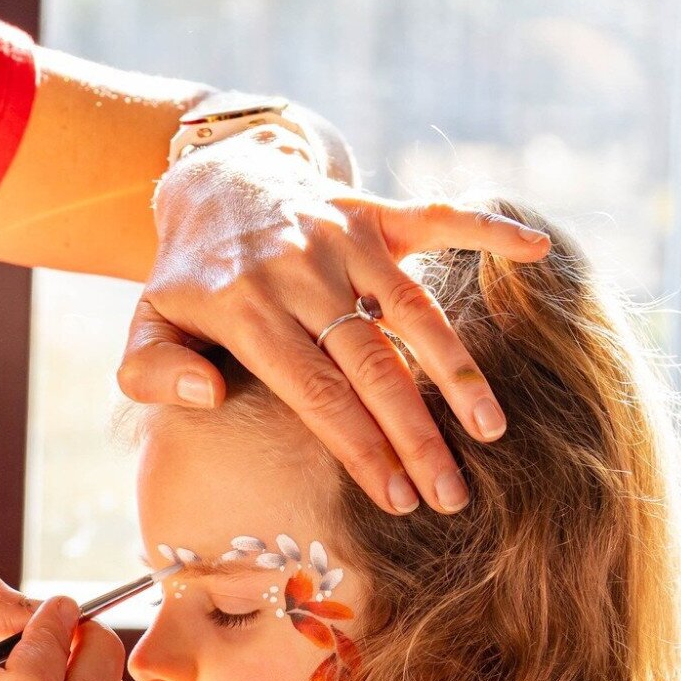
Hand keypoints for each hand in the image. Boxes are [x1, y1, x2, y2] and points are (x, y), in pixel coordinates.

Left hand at [121, 141, 552, 513]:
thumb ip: (153, 371)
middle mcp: (300, 269)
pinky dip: (487, 228)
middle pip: (371, 364)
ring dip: (456, 370)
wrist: (212, 180)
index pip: (315, 393)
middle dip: (415, 435)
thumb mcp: (144, 324)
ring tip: (490, 430)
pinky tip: (536, 253)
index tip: (397, 499)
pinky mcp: (371, 209)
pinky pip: (436, 215)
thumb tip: (206, 397)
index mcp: (245, 309)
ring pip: (411, 309)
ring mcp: (341, 235)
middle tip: (451, 494)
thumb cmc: (187, 279)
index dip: (361, 448)